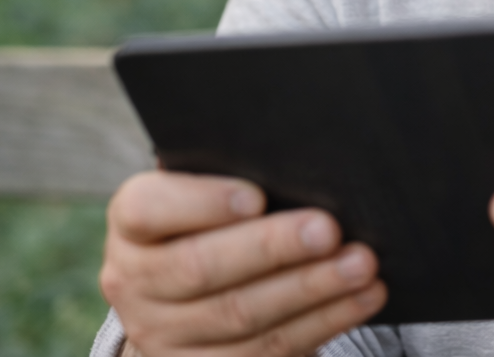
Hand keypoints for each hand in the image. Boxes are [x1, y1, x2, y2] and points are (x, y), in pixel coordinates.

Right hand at [100, 171, 385, 356]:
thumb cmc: (214, 223)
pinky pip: (267, 352)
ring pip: (241, 315)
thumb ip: (230, 173)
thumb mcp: (206, 194)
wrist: (186, 304)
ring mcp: (162, 336)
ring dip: (310, 289)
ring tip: (361, 264)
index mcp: (132, 226)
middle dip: (272, 247)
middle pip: (201, 268)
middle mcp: (134, 282)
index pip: (148, 210)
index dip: (202, 203)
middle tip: (328, 229)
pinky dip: (323, 322)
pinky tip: (360, 298)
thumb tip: (289, 156)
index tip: (257, 196)